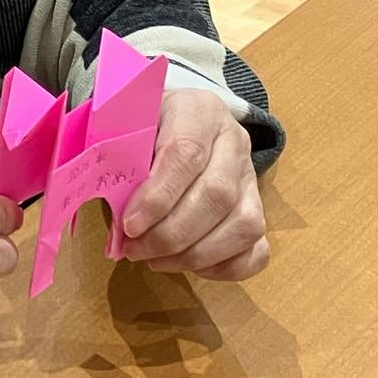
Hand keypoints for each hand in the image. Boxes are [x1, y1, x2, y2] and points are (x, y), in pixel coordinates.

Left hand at [121, 88, 269, 280]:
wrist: (179, 120)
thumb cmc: (145, 127)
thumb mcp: (128, 128)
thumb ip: (122, 163)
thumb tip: (117, 223)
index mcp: (199, 110)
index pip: (186, 153)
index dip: (158, 196)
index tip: (129, 225)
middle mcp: (233, 141)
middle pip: (217, 194)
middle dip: (172, 233)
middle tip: (135, 249)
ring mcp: (251, 176)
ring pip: (242, 224)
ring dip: (195, 254)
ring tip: (155, 260)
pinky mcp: (259, 207)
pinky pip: (257, 248)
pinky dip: (226, 267)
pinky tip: (191, 266)